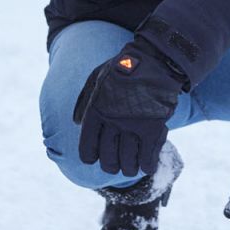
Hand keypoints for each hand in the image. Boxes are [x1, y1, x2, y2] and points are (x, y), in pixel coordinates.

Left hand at [73, 36, 185, 176]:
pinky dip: (146, 165)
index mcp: (96, 110)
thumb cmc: (123, 68)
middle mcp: (112, 121)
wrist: (154, 60)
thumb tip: (76, 122)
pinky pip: (147, 158)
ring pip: (127, 162)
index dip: (88, 157)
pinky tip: (147, 164)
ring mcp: (133, 126)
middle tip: (115, 166)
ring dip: (129, 168)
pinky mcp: (152, 129)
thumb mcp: (96, 78)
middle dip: (110, 166)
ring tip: (131, 167)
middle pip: (107, 158)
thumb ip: (84, 101)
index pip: (87, 146)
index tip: (93, 159)